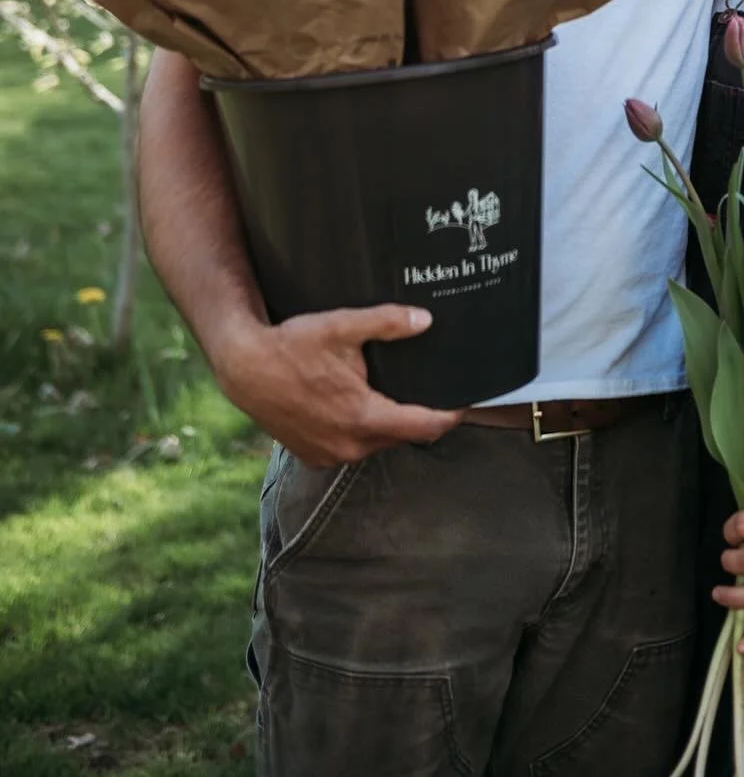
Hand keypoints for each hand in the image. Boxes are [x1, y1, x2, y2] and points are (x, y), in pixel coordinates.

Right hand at [212, 304, 463, 466]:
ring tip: (398, 397)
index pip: (424, 427)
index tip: (467, 404)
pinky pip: (352, 448)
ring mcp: (330, 455)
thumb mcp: (341, 326)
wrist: (243, 368)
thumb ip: (386, 323)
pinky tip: (361, 407)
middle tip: (434, 393)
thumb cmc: (291, 346)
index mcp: (363, 417)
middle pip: (403, 435)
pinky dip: (362, 432)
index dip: (450, 416)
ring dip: (389, 424)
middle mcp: (349, 445)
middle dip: (420, 418)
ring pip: (377, 443)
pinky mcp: (314, 456)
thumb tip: (425, 320)